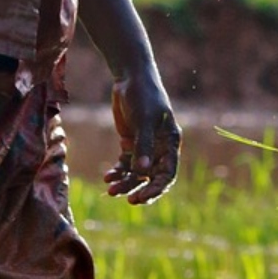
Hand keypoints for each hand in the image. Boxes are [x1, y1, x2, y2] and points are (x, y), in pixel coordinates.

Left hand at [104, 63, 180, 204]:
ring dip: (125, 183)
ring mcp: (144, 147)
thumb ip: (144, 145)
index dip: (157, 188)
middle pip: (152, 178)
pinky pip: (125, 164)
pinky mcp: (130, 143)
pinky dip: (117, 172)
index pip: (167, 173)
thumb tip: (143, 172)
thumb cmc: (143, 95)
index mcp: (170, 143)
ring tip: (111, 190)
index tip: (142, 197)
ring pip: (136, 174)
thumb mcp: (144, 119)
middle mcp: (159, 148)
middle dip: (141, 190)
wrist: (130, 77)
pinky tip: (108, 177)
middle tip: (129, 200)